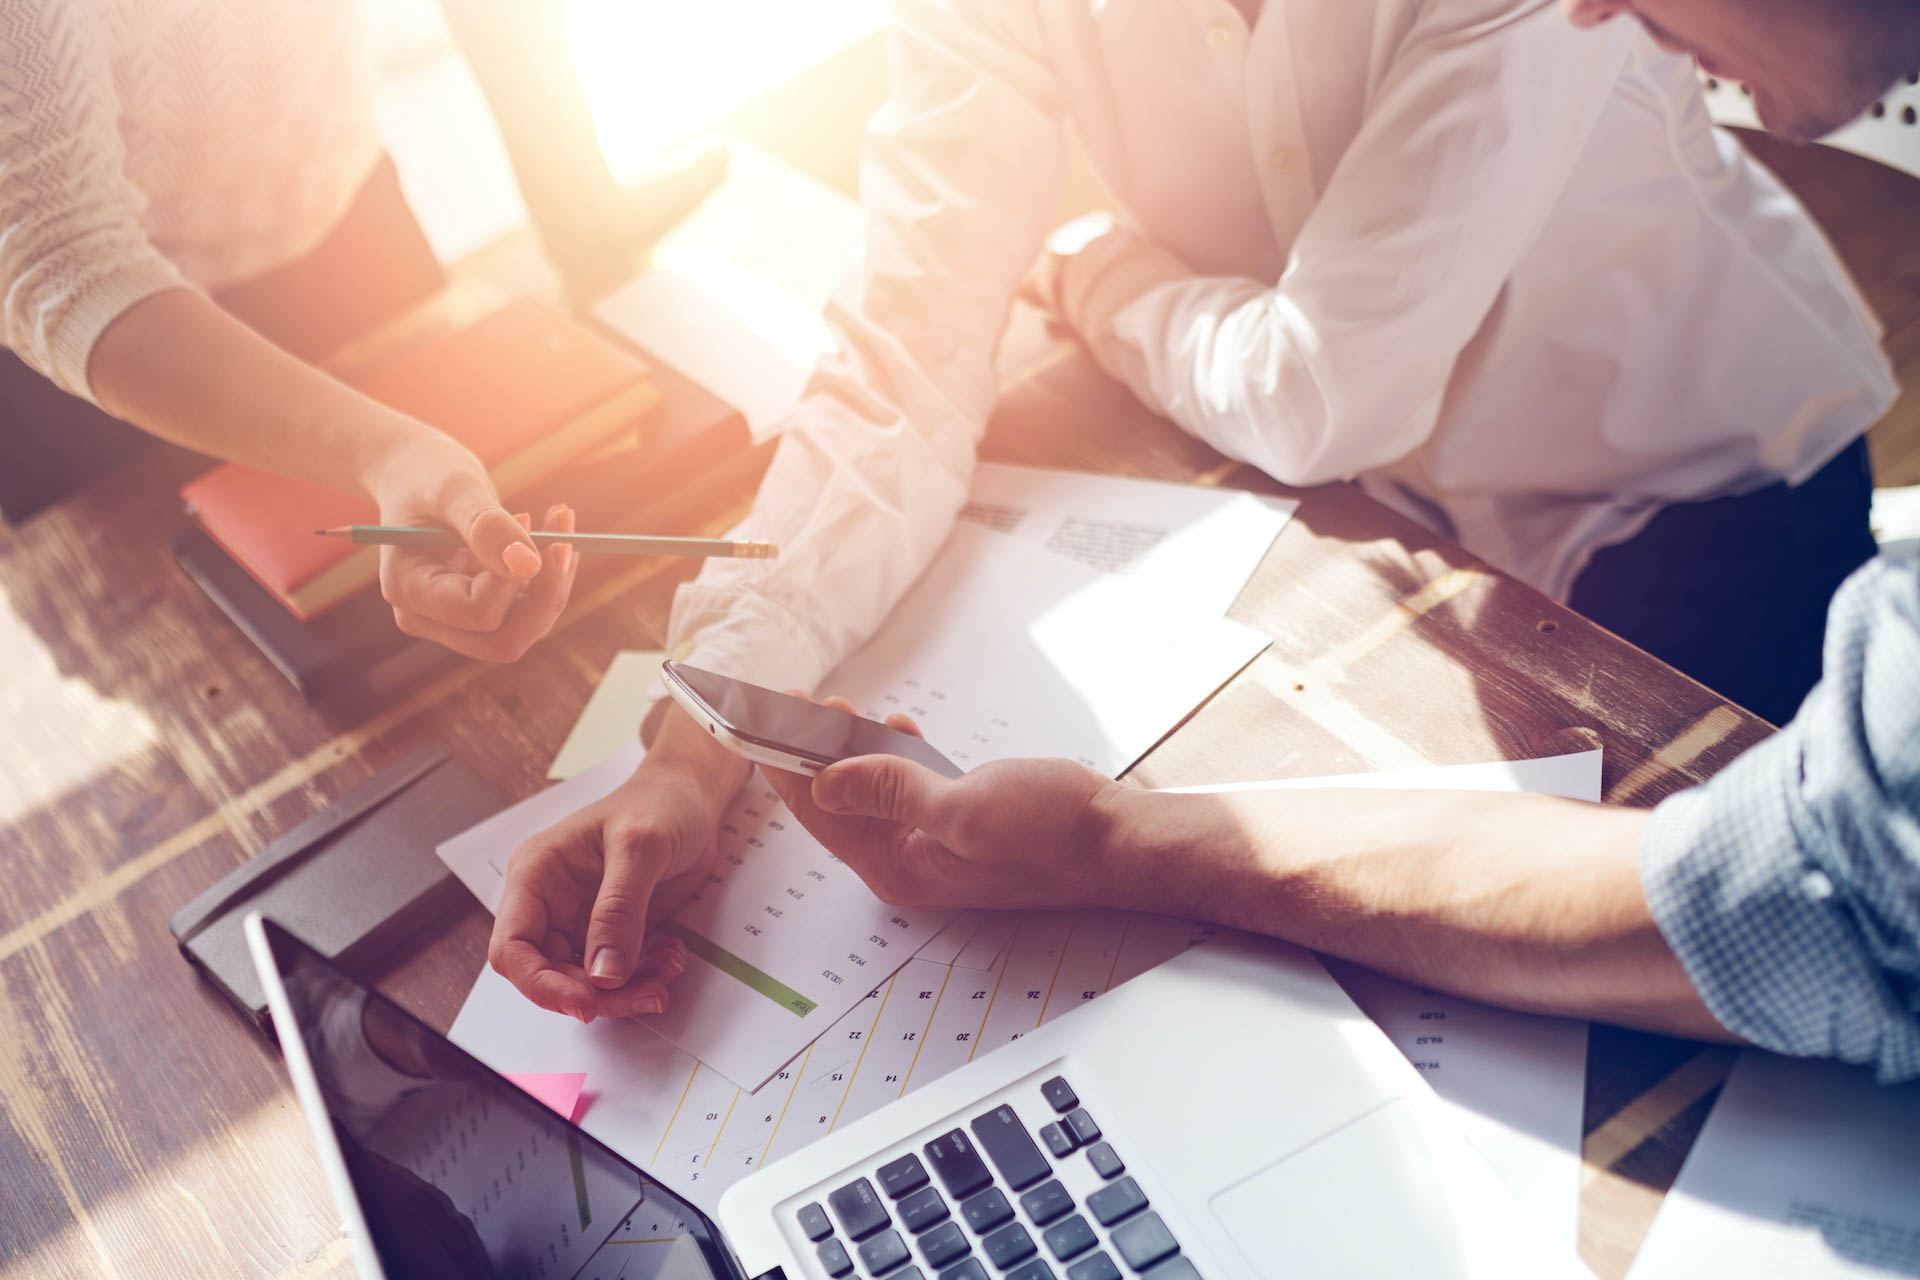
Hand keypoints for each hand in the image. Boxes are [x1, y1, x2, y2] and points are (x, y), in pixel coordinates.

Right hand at [363, 426, 577, 660]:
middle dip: (546, 595)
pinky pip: (526, 611)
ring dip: (554, 581)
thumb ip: (486, 526)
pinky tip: (548, 532)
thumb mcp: (454, 489)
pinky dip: (548, 576)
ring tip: (558, 519)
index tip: (530, 520)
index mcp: (408, 589)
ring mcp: (453, 620)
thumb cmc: (426, 473)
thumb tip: (529, 566)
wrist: (415, 473)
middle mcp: (427, 616)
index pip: (477, 613)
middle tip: (567, 540)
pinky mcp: (479, 610)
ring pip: (523, 629)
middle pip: (502, 641)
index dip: (514, 578)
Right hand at [488, 705, 750, 1021]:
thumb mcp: (641, 847)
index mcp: (536, 875)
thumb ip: (619, 910)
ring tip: (666, 970)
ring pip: (585, 982)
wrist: (692, 801)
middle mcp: (549, 903)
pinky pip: (616, 974)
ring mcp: (579, 921)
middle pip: (549, 974)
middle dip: (597, 994)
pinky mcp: (609, 933)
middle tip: (645, 994)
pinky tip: (670, 957)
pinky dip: (643, 977)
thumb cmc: (659, 806)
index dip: (540, 984)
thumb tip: (603, 975)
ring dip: (626, 990)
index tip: (585, 1003)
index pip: (512, 947)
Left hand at [759, 696, 1135, 910]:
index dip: (782, 767)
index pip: (820, 815)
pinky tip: (896, 727)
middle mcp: (911, 859)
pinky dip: (897, 754)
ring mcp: (937, 841)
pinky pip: (912, 785)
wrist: (1120, 841)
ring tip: (834, 707)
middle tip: (792, 702)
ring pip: (874, 789)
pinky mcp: (964, 820)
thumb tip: (827, 781)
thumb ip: (892, 791)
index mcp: (900, 867)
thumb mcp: (964, 809)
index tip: (753, 727)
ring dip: (853, 748)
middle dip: (811, 752)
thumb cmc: (1055, 835)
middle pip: (838, 802)